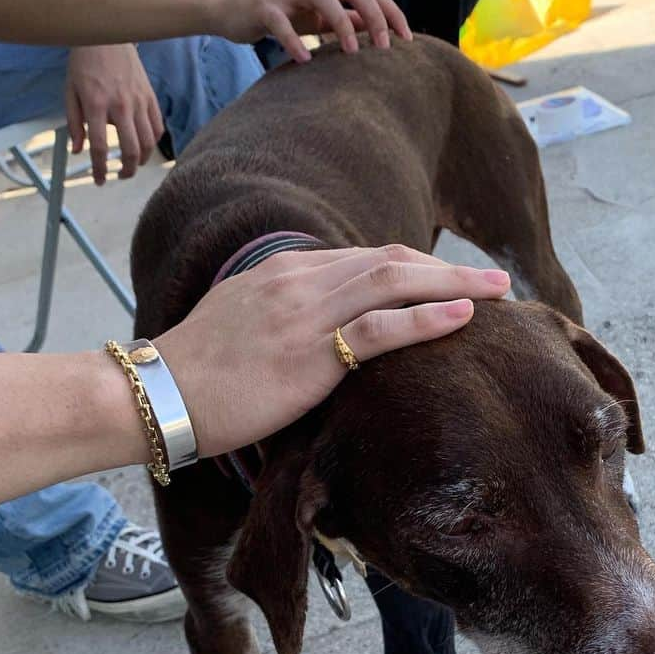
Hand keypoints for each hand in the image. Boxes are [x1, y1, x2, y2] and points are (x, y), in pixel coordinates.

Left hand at [65, 45, 163, 185]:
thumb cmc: (84, 63)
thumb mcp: (70, 91)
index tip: (99, 180)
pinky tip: (144, 145)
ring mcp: (139, 102)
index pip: (99, 146)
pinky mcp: (150, 98)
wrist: (106, 36)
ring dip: (142, 160)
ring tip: (133, 164)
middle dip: (127, 170)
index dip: (99, 168)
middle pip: (131, 150)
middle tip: (120, 176)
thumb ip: (73, 123)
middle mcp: (121, 106)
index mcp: (96, 104)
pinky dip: (153, 142)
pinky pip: (157, 128)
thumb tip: (78, 151)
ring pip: (148, 143)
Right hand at [153, 245, 510, 457]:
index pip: (366, 259)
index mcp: (286, 273)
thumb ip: (290, 320)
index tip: (453, 282)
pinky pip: (379, 327)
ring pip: (393, 282)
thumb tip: (326, 343)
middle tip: (495, 279)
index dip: (417, 268)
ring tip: (498, 292)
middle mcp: (300, 280)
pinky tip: (463, 317)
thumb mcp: (246, 326)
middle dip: (448, 269)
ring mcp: (305, 311)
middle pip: (390, 261)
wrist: (156, 394)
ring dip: (453, 285)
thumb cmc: (199, 375)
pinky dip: (425, 318)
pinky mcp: (308, 351)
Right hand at [217, 0, 412, 61]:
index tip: (408, 40)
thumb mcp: (318, 17)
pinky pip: (280, 22)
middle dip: (374, 15)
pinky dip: (293, 41)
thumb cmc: (282, 14)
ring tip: (352, 54)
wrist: (230, 6)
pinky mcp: (262, 7)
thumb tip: (377, 32)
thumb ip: (346, 21)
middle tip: (386, 48)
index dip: (390, 11)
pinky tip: (305, 61)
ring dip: (341, 24)